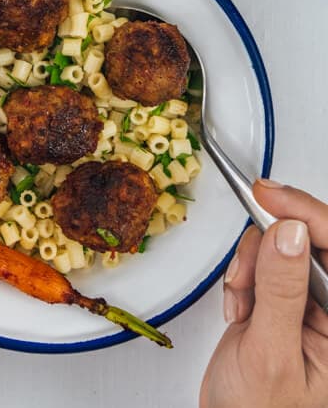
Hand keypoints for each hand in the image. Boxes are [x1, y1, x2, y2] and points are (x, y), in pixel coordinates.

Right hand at [201, 179, 327, 407]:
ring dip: (252, 266)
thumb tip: (289, 233)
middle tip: (247, 267)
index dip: (307, 214)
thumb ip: (281, 292)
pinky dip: (244, 277)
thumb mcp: (270, 355)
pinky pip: (264, 262)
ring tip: (242, 301)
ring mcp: (310, 306)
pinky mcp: (284, 301)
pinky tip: (241, 309)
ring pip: (283, 247)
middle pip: (310, 241)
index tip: (269, 196)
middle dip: (270, 247)